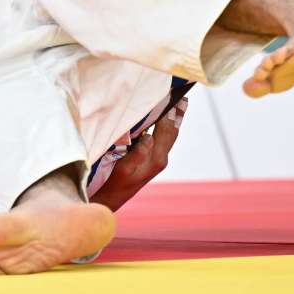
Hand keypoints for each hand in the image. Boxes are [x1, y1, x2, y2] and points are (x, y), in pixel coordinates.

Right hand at [93, 97, 186, 211]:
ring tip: (180, 102)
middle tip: (182, 93)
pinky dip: (167, 126)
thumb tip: (149, 136)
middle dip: (177, 112)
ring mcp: (158, 160)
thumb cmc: (114, 184)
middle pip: (173, 130)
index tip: (174, 93)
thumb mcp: (123, 169)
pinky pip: (164, 139)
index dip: (170, 110)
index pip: (167, 128)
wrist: (110, 200)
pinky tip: (165, 119)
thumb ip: (138, 154)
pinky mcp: (152, 160)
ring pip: (170, 135)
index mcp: (156, 158)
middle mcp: (161, 158)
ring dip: (174, 118)